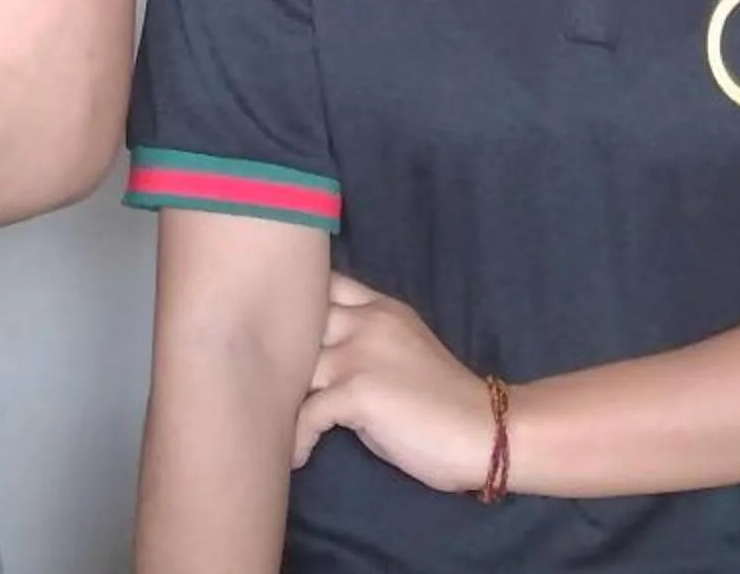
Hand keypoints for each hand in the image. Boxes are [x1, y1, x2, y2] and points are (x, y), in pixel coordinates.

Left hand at [292, 275, 495, 493]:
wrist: (482, 430)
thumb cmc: (442, 400)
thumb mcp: (404, 348)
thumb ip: (364, 338)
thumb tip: (315, 353)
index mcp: (382, 307)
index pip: (325, 282)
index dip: (295, 301)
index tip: (274, 329)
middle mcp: (367, 321)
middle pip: (298, 317)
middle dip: (273, 347)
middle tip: (258, 381)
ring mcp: (360, 354)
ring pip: (293, 366)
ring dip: (278, 399)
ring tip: (273, 426)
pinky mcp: (357, 391)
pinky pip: (305, 413)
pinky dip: (296, 439)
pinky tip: (301, 457)